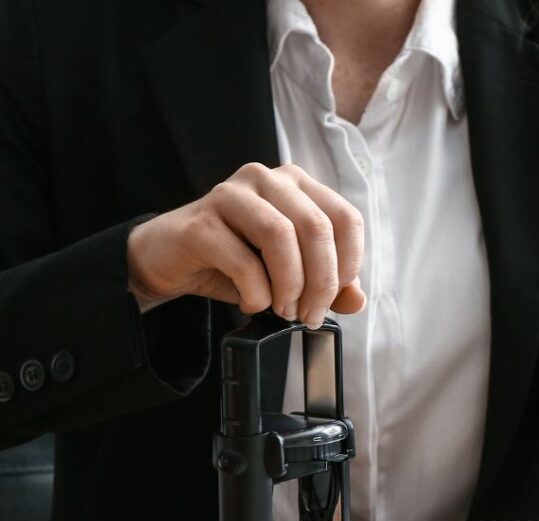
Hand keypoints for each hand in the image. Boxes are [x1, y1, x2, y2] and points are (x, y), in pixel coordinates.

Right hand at [127, 162, 365, 326]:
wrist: (172, 262)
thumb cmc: (236, 263)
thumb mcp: (292, 275)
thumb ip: (329, 285)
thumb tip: (358, 299)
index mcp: (297, 186)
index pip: (346, 219)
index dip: (347, 265)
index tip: (334, 297)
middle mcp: (267, 179)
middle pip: (316, 228)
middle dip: (320, 283)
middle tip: (308, 314)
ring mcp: (232, 194)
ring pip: (281, 237)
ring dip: (290, 287)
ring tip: (283, 310)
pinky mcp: (202, 221)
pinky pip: (244, 261)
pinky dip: (256, 294)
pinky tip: (251, 303)